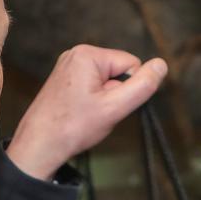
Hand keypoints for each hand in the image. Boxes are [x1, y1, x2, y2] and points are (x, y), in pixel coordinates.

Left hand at [6, 46, 168, 179]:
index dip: (128, 89)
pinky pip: (93, 86)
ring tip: (87, 115)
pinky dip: (93, 101)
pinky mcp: (65, 79)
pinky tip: (81, 114)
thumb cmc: (73, 127)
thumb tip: (161, 64)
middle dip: (115, 94)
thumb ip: (142, 85)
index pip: (131, 64)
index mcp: (87, 54)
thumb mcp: (115, 107)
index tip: (109, 106)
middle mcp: (76, 54)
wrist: (39, 145)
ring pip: (107, 81)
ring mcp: (68, 66)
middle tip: (97, 113)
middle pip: (118, 71)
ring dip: (105, 99)